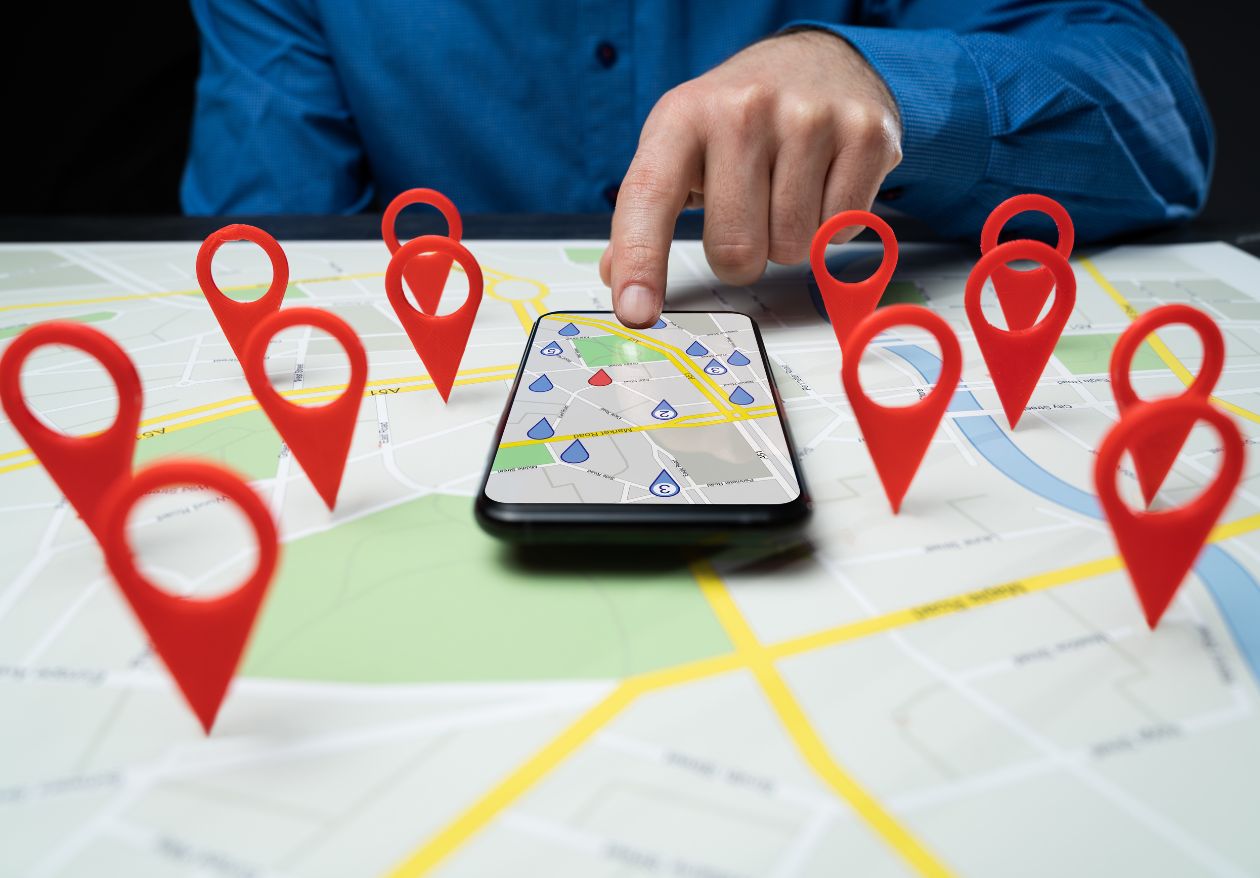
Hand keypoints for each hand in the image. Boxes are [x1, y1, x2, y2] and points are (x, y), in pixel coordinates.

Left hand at [600, 29, 902, 327]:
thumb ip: (644, 213)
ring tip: (786, 192)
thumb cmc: (739, 117)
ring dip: (788, 241)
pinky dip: (831, 228)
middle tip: (748, 215)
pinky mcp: (865, 134)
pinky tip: (823, 186)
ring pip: (792, 248)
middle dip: (741, 257)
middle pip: (734, 250)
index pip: (650, 198)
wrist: (818, 59)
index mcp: (682, 116)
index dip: (642, 261)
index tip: (636, 311)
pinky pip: (841, 232)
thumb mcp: (678, 146)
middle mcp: (743, 110)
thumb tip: (616, 276)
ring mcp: (809, 119)